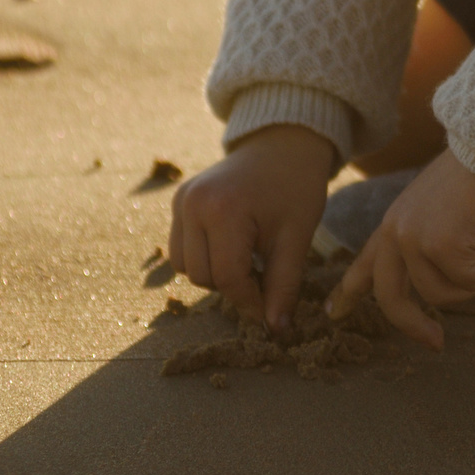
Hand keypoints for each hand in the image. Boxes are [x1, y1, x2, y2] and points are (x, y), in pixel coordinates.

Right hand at [168, 124, 338, 331]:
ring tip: (249, 255)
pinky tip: (232, 243)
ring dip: (214, 273)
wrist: (284, 143)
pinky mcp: (177, 200)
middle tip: (265, 272)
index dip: (250, 300)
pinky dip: (202, 256)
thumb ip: (284, 286)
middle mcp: (193, 204)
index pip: (228, 278)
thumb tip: (276, 331)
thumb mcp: (297, 237)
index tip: (270, 309)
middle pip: (203, 276)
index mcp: (224, 210)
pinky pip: (179, 248)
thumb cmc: (296, 188)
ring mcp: (180, 200)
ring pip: (185, 267)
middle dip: (233, 285)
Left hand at [332, 149, 474, 348]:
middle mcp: (395, 231)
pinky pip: (470, 281)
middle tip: (436, 343)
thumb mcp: (440, 210)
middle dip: (414, 326)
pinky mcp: (440, 248)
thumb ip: (427, 241)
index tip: (333, 315)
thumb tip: (435, 281)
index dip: (348, 293)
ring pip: (442, 295)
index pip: (365, 264)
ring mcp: (414, 240)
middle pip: (392, 299)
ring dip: (473, 275)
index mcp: (394, 221)